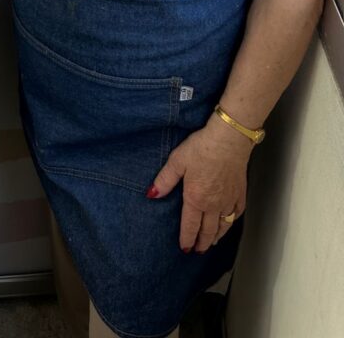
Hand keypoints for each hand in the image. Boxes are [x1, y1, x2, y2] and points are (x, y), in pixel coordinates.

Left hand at [148, 117, 251, 252]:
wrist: (229, 140)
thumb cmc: (201, 148)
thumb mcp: (177, 161)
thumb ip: (164, 180)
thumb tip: (151, 195)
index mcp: (196, 199)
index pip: (190, 226)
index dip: (187, 239)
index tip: (184, 249)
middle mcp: (213, 205)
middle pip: (207, 230)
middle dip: (201, 242)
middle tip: (197, 251)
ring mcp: (229, 201)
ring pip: (223, 226)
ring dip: (216, 237)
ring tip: (210, 243)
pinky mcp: (240, 194)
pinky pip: (236, 214)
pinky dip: (231, 223)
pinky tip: (228, 223)